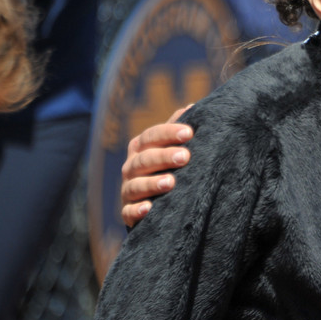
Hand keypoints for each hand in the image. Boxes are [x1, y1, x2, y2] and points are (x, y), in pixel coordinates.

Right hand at [120, 106, 193, 226]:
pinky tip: (148, 208)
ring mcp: (128, 190)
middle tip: (185, 157)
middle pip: (144, 159)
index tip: (189, 132)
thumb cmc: (168, 167)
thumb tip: (192, 107)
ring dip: (152, 183)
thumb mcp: (172, 147)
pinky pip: (128, 212)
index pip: (151, 136)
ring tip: (171, 182)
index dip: (168, 132)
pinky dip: (136, 210)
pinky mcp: (128, 213)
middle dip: (163, 157)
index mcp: (141, 148)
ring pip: (136, 185)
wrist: (156, 202)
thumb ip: (178, 129)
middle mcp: (131, 167)